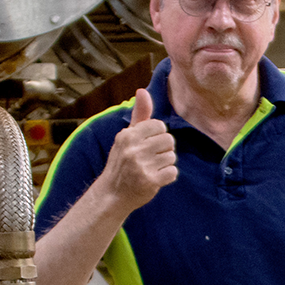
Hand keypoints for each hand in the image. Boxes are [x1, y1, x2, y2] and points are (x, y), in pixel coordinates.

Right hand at [92, 88, 177, 211]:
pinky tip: (155, 179)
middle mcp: (133, 149)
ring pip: (172, 156)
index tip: (147, 145)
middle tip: (150, 159)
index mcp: (128, 135)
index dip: (158, 136)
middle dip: (163, 150)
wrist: (112, 194)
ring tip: (151, 169)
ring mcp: (141, 166)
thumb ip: (139, 115)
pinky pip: (173, 172)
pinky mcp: (150, 181)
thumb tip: (143, 90)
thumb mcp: (127, 137)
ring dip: (165, 164)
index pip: (160, 126)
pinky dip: (167, 177)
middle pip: (169, 140)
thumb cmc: (122, 162)